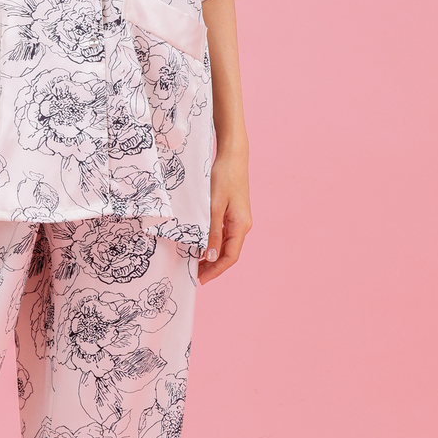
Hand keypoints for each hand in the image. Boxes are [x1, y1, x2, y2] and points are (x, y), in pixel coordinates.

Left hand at [199, 143, 250, 285]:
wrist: (233, 157)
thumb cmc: (223, 177)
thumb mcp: (214, 206)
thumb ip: (212, 232)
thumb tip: (211, 256)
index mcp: (241, 225)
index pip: (230, 257)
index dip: (216, 271)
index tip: (200, 280)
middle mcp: (242, 225)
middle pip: (229, 254)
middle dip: (213, 267)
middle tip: (194, 275)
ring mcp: (239, 220)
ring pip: (226, 246)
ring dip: (212, 256)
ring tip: (195, 264)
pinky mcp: (233, 214)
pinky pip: (224, 235)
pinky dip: (213, 244)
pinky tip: (202, 247)